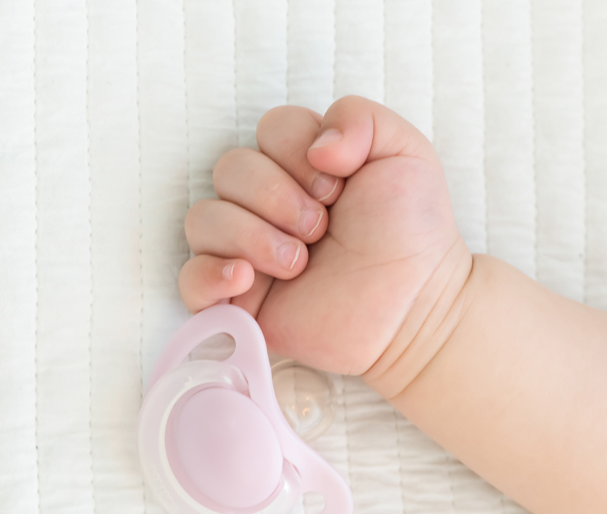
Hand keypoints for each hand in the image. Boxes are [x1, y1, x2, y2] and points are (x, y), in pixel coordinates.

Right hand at [179, 96, 471, 389]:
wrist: (416, 304)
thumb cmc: (411, 232)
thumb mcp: (405, 153)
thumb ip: (359, 117)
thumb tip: (316, 146)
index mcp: (299, 164)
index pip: (268, 129)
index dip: (297, 154)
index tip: (337, 188)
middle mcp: (265, 203)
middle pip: (229, 170)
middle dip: (278, 197)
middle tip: (321, 230)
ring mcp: (246, 252)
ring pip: (203, 219)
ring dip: (252, 236)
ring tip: (299, 263)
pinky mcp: (237, 300)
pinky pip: (189, 280)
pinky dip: (210, 275)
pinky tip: (247, 279)